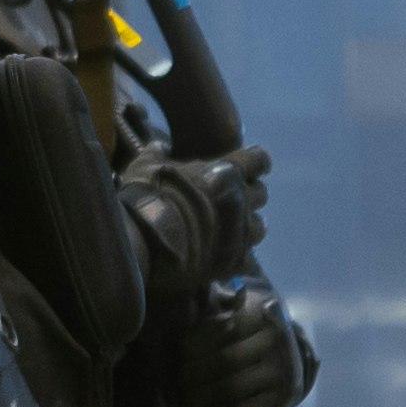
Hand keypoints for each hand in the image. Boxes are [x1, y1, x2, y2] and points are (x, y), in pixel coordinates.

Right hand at [120, 144, 272, 287]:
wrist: (144, 240)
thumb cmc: (146, 196)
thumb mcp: (146, 165)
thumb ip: (157, 153)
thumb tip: (159, 145)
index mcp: (227, 172)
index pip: (259, 159)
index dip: (254, 163)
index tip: (247, 167)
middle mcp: (241, 200)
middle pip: (261, 194)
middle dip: (248, 195)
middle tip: (230, 200)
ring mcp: (240, 233)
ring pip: (258, 227)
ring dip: (246, 226)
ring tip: (228, 229)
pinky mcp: (234, 261)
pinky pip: (247, 257)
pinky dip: (235, 254)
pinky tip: (221, 254)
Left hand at [179, 273, 319, 406]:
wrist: (293, 357)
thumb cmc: (250, 332)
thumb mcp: (240, 311)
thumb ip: (220, 304)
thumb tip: (198, 291)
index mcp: (263, 315)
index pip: (226, 328)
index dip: (198, 341)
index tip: (182, 351)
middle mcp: (275, 342)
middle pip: (225, 360)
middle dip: (195, 372)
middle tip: (180, 378)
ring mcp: (280, 372)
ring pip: (232, 387)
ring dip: (203, 396)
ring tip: (187, 398)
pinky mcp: (279, 399)